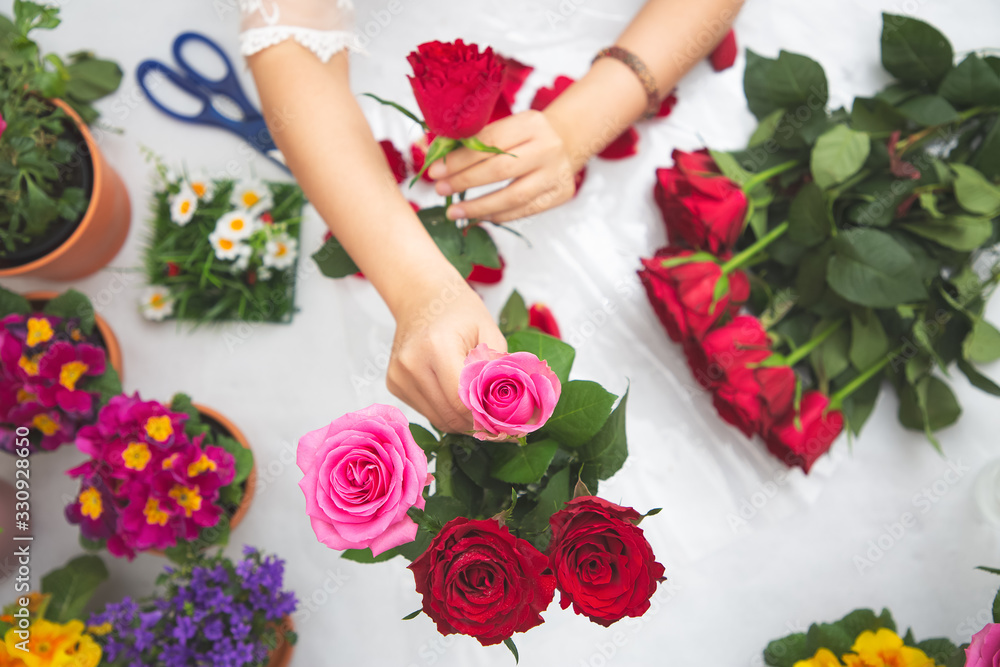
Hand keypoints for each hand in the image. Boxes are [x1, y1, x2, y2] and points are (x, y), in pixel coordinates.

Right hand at [387, 275, 507, 433]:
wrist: (421, 295)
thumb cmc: (460, 311)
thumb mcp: (490, 333)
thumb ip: (498, 371)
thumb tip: (510, 410)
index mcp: (437, 346)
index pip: (461, 400)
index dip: (485, 416)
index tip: (505, 424)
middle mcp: (412, 363)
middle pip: (448, 415)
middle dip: (476, 423)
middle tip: (498, 425)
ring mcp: (398, 375)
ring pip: (437, 419)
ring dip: (461, 420)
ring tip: (479, 408)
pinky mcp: (394, 383)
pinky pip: (426, 411)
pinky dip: (445, 410)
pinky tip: (455, 394)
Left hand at [428, 110, 584, 222]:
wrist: (566, 141)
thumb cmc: (525, 135)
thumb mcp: (506, 126)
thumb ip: (475, 139)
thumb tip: (434, 153)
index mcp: (530, 123)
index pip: (489, 143)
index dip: (459, 160)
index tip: (435, 171)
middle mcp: (547, 148)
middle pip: (499, 170)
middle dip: (464, 182)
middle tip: (440, 191)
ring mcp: (556, 173)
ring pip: (512, 196)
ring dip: (478, 207)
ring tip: (455, 212)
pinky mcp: (560, 194)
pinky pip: (523, 211)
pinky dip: (498, 215)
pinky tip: (479, 216)